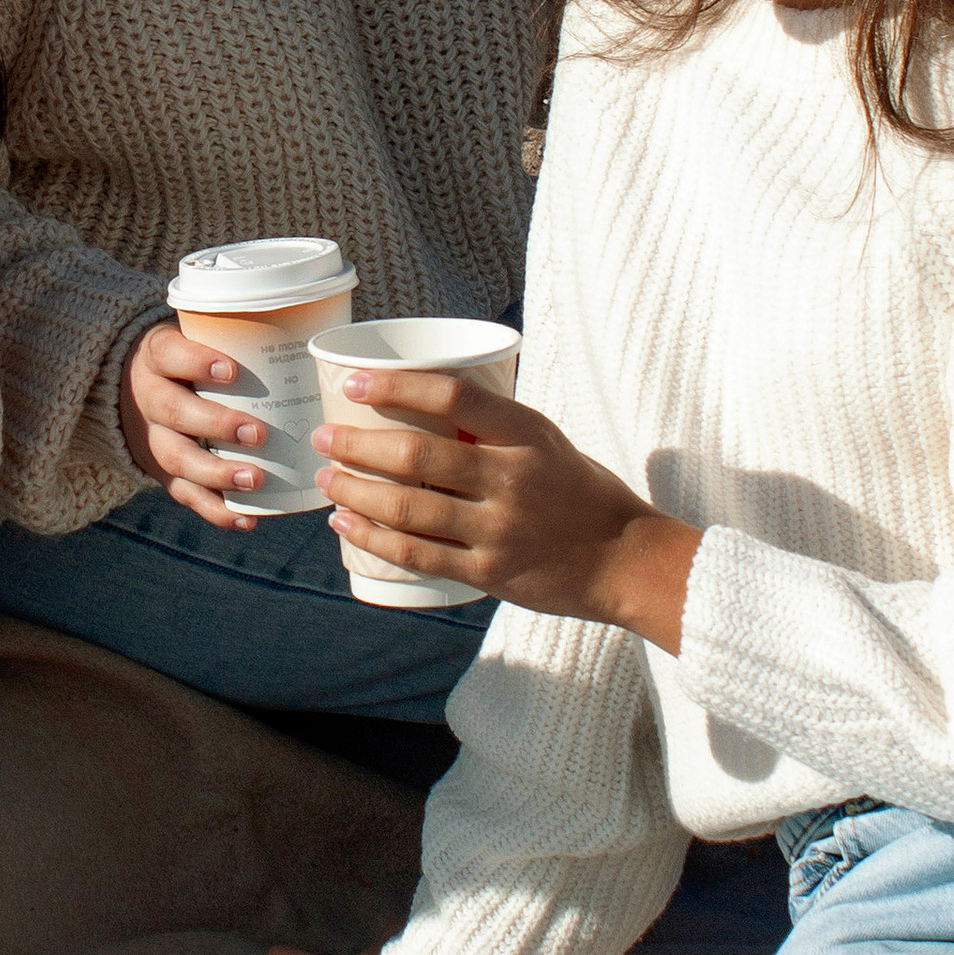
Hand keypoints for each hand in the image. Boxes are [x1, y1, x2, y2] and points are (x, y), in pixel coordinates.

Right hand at [120, 320, 276, 529]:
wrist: (129, 392)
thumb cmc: (185, 361)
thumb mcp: (191, 337)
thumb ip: (232, 338)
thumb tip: (305, 338)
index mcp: (156, 358)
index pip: (170, 355)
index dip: (197, 363)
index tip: (232, 370)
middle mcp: (149, 399)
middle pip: (174, 413)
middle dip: (216, 425)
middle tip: (258, 434)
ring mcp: (154, 439)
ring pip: (177, 459)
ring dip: (216, 473)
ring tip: (254, 480)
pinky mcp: (162, 472)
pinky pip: (185, 494)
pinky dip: (214, 509)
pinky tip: (246, 519)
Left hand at [313, 367, 701, 652]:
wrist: (627, 560)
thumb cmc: (582, 493)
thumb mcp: (546, 442)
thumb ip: (493, 428)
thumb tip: (422, 405)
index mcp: (527, 435)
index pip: (452, 398)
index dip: (396, 386)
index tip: (354, 383)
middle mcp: (511, 478)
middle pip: (417, 456)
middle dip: (358, 445)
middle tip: (326, 438)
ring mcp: (499, 528)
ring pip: (408, 507)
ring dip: (356, 490)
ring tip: (327, 480)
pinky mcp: (490, 571)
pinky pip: (418, 554)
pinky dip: (375, 537)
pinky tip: (347, 523)